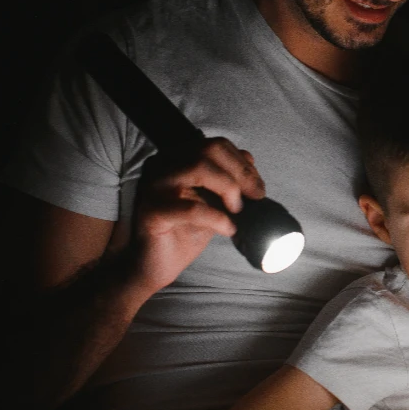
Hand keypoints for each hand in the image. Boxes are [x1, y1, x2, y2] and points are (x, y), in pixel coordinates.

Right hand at [131, 137, 265, 292]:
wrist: (158, 265)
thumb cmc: (188, 231)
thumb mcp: (214, 200)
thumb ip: (228, 178)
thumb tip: (250, 160)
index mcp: (176, 158)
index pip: (215, 144)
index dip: (243, 163)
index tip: (258, 188)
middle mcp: (161, 165)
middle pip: (208, 150)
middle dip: (240, 173)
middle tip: (256, 198)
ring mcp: (153, 186)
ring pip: (198, 168)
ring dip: (228, 188)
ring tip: (238, 211)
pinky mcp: (150, 211)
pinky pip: (191, 207)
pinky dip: (217, 217)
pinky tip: (228, 229)